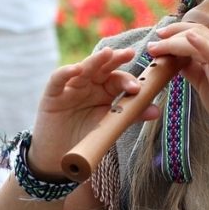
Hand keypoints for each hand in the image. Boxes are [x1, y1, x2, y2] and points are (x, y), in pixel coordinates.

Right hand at [28, 47, 157, 178]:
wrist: (60, 157)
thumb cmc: (87, 137)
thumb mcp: (111, 126)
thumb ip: (131, 115)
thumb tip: (156, 111)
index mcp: (104, 90)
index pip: (118, 78)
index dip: (128, 81)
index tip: (138, 89)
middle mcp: (89, 84)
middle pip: (103, 67)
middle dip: (115, 59)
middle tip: (129, 53)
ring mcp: (70, 87)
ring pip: (83, 69)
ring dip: (95, 60)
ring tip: (107, 53)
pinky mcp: (52, 95)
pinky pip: (57, 80)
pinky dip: (65, 73)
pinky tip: (75, 69)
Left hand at [147, 22, 208, 145]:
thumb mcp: (205, 84)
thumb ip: (193, 71)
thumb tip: (176, 61)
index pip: (199, 33)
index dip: (178, 32)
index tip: (159, 38)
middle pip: (198, 31)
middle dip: (173, 33)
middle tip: (153, 41)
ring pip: (201, 40)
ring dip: (175, 41)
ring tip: (156, 47)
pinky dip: (200, 44)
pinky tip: (189, 37)